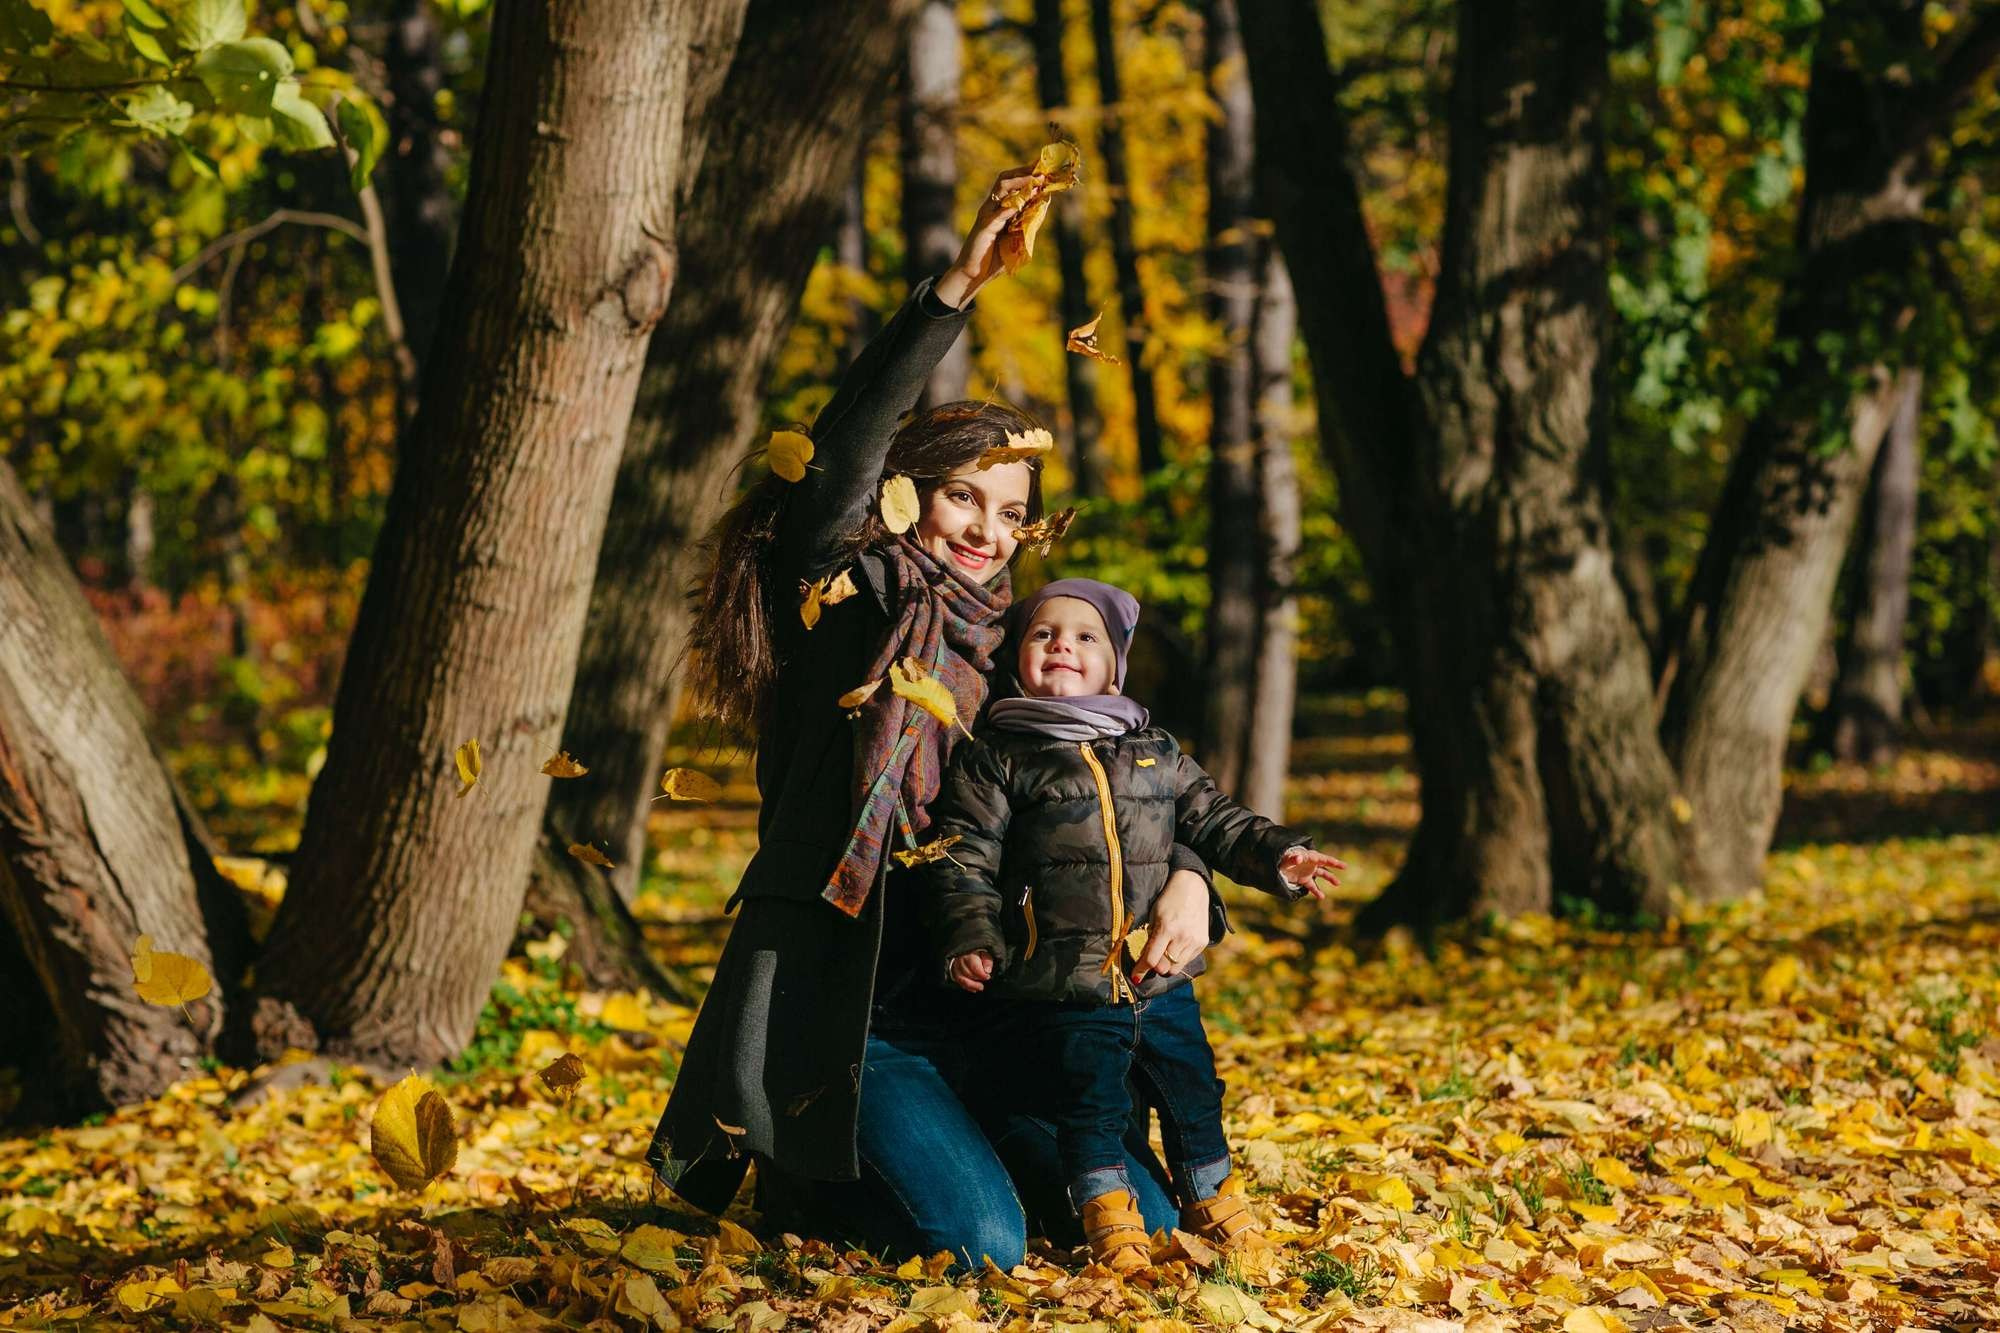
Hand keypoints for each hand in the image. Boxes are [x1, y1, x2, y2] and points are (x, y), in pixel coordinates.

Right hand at [933, 165, 1035, 308]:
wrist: (973, 274)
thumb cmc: (994, 258)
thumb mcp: (1016, 237)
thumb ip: (1028, 222)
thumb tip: (1043, 204)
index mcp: (999, 209)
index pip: (1012, 184)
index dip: (1027, 175)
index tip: (1043, 169)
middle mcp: (992, 208)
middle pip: (1005, 180)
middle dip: (1023, 172)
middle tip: (1040, 171)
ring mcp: (986, 216)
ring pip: (1000, 190)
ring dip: (1019, 184)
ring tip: (1034, 181)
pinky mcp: (983, 228)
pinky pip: (995, 216)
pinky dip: (1007, 210)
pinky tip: (1018, 207)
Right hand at [949, 950, 993, 992]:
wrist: (966, 954)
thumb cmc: (977, 955)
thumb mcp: (985, 955)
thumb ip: (987, 961)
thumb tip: (987, 970)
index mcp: (968, 955)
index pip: (974, 966)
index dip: (981, 973)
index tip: (987, 977)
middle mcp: (960, 961)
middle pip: (967, 973)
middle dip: (977, 979)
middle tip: (985, 980)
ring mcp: (955, 968)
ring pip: (962, 979)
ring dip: (972, 985)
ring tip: (980, 987)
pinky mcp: (954, 974)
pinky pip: (959, 982)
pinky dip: (967, 987)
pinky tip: (974, 989)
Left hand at [1130, 868, 1210, 984]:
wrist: (1194, 887)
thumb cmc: (1168, 900)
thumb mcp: (1154, 915)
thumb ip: (1149, 938)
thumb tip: (1143, 960)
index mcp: (1166, 928)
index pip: (1152, 959)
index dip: (1141, 970)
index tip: (1135, 977)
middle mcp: (1182, 937)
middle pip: (1165, 968)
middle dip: (1155, 968)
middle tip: (1151, 961)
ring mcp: (1194, 941)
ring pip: (1176, 968)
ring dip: (1167, 965)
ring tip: (1164, 953)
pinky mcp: (1203, 943)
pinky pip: (1187, 961)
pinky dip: (1179, 959)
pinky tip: (1176, 946)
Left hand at [1278, 846, 1345, 898]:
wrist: (1274, 866)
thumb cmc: (1281, 859)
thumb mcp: (1286, 859)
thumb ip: (1293, 858)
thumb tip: (1299, 858)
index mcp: (1308, 857)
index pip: (1321, 858)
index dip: (1330, 860)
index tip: (1339, 864)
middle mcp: (1310, 864)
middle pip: (1325, 864)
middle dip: (1335, 865)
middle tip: (1345, 867)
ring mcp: (1307, 871)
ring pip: (1322, 874)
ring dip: (1330, 878)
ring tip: (1338, 883)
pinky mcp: (1303, 879)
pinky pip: (1312, 886)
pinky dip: (1316, 891)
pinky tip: (1321, 897)